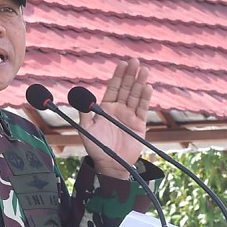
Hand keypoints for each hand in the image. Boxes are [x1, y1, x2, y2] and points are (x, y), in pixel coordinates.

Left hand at [79, 57, 152, 177]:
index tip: (122, 63)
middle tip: (135, 62)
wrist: (109, 164)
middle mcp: (119, 109)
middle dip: (131, 75)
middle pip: (127, 88)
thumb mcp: (86, 129)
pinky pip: (143, 109)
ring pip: (136, 96)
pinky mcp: (139, 124)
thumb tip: (79, 97)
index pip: (114, 88)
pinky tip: (147, 87)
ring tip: (144, 70)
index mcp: (106, 108)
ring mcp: (130, 116)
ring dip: (140, 83)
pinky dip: (145, 98)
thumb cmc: (96, 147)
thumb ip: (84, 113)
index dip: (118, 76)